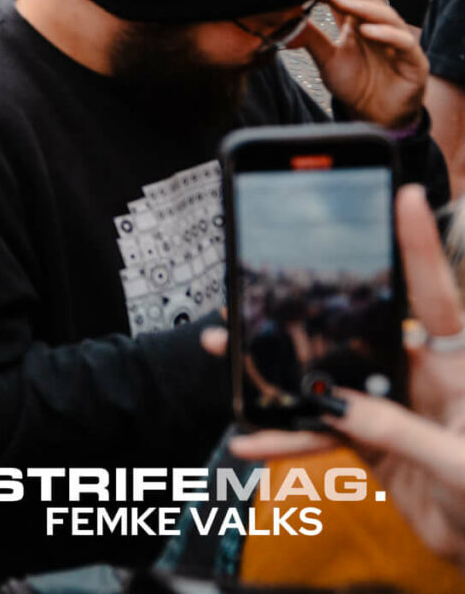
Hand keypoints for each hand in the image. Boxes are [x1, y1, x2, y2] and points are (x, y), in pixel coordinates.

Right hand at [229, 186, 464, 565]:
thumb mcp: (459, 469)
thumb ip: (401, 436)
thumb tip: (341, 407)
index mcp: (457, 373)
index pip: (436, 301)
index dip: (421, 248)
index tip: (405, 197)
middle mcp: (420, 381)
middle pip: (355, 333)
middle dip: (302, 310)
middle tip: (255, 287)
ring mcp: (391, 410)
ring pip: (323, 378)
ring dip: (272, 372)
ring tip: (225, 355)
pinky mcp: (371, 443)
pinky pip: (318, 431)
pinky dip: (283, 439)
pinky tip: (251, 442)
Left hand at [297, 0, 428, 128]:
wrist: (373, 116)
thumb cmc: (354, 83)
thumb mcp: (326, 57)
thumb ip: (311, 36)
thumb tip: (287, 13)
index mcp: (360, 22)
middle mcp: (381, 27)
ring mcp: (399, 42)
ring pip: (387, 15)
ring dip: (363, 6)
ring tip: (340, 1)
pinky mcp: (413, 61)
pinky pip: (404, 42)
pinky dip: (386, 34)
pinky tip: (366, 31)